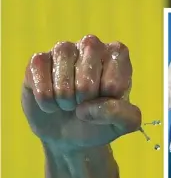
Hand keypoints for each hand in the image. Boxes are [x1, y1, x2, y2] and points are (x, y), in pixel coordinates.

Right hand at [22, 35, 140, 151]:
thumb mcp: (123, 125)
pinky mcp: (38, 59)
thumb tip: (90, 107)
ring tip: (70, 102)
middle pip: (87, 84)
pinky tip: (52, 101)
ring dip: (66, 104)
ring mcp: (64, 49)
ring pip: (63, 86)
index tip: (106, 101)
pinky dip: (48, 103)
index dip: (107, 103)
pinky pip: (42, 87)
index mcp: (117, 56)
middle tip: (85, 103)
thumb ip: (125, 116)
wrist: (70, 133)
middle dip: (85, 104)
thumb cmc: (101, 122)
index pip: (114, 85)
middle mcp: (92, 45)